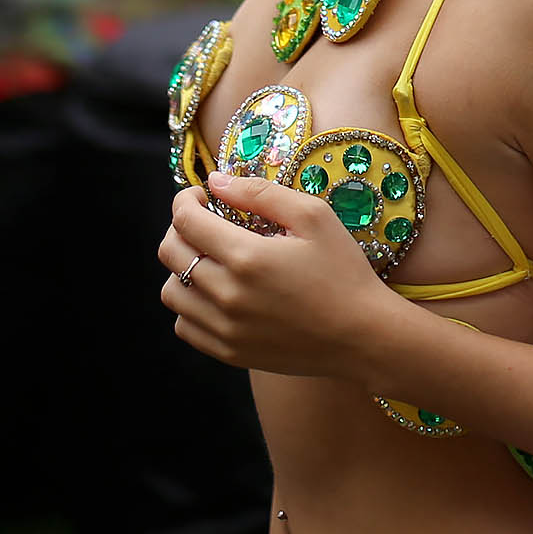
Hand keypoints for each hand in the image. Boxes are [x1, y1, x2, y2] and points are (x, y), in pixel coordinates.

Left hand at [158, 173, 397, 377]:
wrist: (362, 335)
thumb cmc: (343, 271)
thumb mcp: (314, 216)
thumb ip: (261, 193)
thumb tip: (217, 181)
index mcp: (247, 257)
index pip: (186, 221)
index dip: (185, 200)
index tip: (201, 195)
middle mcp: (227, 296)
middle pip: (170, 254)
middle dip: (180, 228)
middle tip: (204, 221)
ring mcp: (225, 329)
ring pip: (171, 292)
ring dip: (182, 267)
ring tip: (211, 258)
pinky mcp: (229, 352)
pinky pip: (184, 326)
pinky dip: (190, 305)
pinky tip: (217, 292)